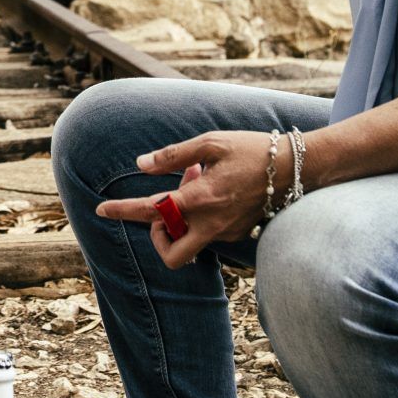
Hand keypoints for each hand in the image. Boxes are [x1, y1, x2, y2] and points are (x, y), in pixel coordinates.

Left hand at [93, 132, 272, 267]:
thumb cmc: (252, 150)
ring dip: (181, 221)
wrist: (296, 168)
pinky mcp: (239, 234)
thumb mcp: (211, 143)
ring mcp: (226, 233)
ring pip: (190, 243)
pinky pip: (209, 234)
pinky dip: (201, 217)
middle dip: (157, 238)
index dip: (122, 210)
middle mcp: (211, 223)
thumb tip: (141, 164)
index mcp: (199, 198)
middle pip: (171, 254)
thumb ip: (173, 156)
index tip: (101, 209)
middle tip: (161, 212)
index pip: (151, 210)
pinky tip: (214, 190)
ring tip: (195, 184)